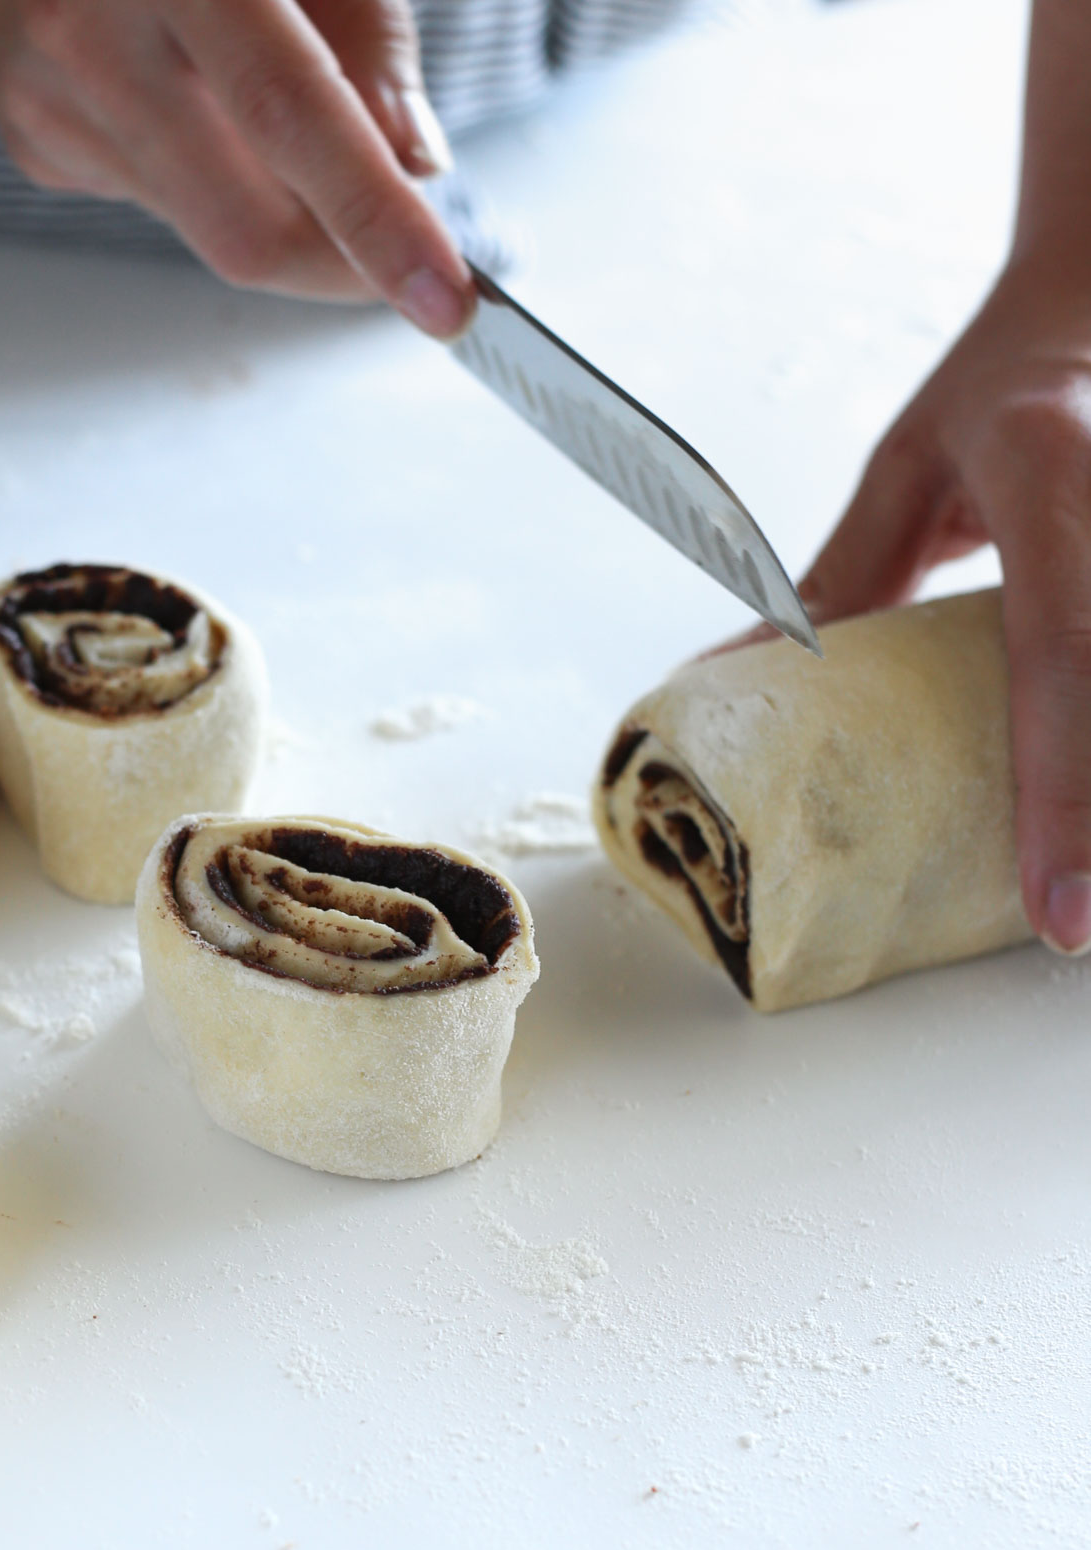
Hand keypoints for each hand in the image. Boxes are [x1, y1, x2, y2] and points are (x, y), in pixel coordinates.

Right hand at [0, 0, 473, 334]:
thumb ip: (367, 37)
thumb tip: (415, 165)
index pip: (293, 118)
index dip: (378, 220)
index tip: (445, 299)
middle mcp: (91, 31)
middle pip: (249, 227)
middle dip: (347, 268)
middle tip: (411, 265)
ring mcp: (48, 96)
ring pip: (211, 227)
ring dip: (283, 208)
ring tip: (278, 113)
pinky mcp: (35, 140)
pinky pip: (164, 200)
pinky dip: (216, 173)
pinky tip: (191, 97)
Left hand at [801, 251, 1090, 954]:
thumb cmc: (1005, 385)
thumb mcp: (909, 471)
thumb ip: (836, 584)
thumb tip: (727, 681)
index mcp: (1049, 477)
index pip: (1062, 653)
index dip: (1066, 796)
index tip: (1060, 911)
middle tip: (1080, 930)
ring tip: (1086, 889)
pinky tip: (1089, 824)